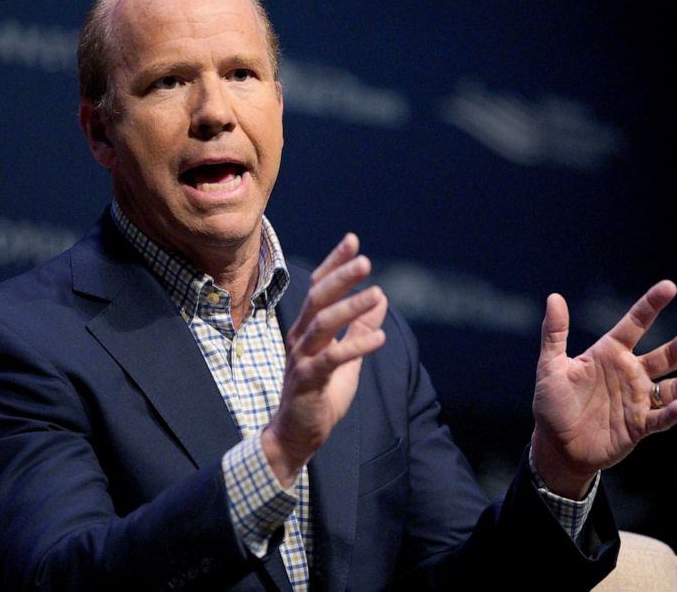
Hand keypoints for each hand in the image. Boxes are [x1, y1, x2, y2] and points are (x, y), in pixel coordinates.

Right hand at [262, 234, 387, 486]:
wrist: (296, 435)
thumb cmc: (319, 395)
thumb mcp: (347, 358)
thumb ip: (360, 329)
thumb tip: (380, 296)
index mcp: (307, 329)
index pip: (319, 288)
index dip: (335, 264)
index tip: (352, 240)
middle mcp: (299, 338)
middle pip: (318, 299)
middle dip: (341, 277)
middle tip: (365, 260)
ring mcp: (301, 359)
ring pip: (323, 325)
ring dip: (351, 308)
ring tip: (377, 293)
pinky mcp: (307, 381)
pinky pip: (331, 360)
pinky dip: (355, 347)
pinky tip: (379, 339)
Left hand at [530, 280, 676, 498]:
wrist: (556, 446)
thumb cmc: (552, 404)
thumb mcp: (551, 366)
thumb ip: (555, 333)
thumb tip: (554, 297)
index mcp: (610, 353)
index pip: (635, 324)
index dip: (651, 305)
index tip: (669, 287)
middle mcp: (630, 373)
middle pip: (665, 355)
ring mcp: (637, 400)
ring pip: (672, 387)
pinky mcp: (639, 426)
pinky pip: (660, 418)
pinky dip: (671, 413)